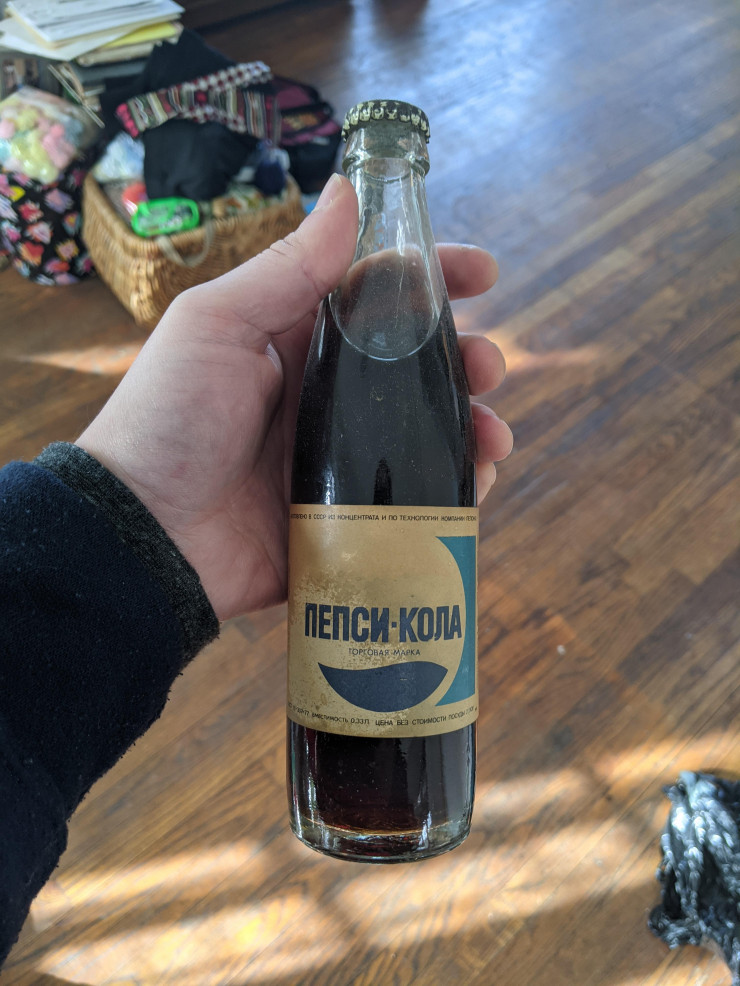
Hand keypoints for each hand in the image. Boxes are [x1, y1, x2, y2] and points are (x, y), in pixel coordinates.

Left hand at [77, 175, 512, 620]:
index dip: (432, 277)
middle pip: (415, 366)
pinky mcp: (348, 515)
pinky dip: (452, 489)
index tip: (483, 273)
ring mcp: (341, 457)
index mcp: (295, 341)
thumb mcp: (217, 326)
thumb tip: (345, 192)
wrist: (144, 535)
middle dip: (464, 358)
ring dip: (471, 425)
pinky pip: (415, 497)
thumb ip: (285, 270)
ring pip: (425, 432)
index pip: (378, 296)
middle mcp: (325, 395)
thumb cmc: (169, 419)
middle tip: (487, 366)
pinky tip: (474, 484)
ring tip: (494, 436)